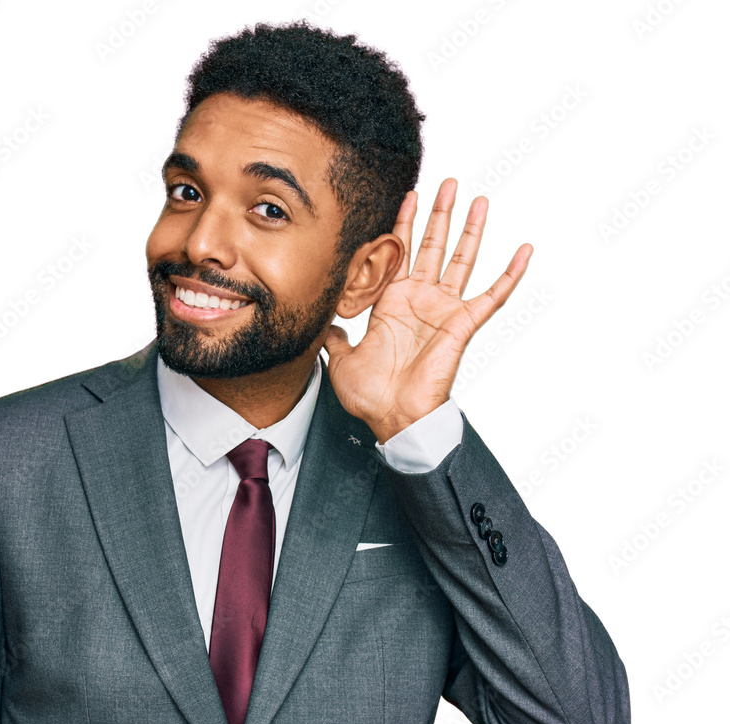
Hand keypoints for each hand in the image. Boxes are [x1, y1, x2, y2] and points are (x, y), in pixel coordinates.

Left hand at [324, 178, 532, 443]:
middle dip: (438, 214)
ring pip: (460, 260)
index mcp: (391, 304)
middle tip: (446, 182)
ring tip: (478, 199)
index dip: (403, 225)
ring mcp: (443, 310)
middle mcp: (419, 301)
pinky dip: (510, 274)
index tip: (408, 195)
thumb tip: (321, 322)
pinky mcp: (463, 324)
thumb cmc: (370, 395)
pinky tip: (525, 250)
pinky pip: (492, 296)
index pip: (399, 254)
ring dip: (470, 230)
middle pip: (432, 246)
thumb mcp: (340, 360)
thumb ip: (334, 335)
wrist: (394, 418)